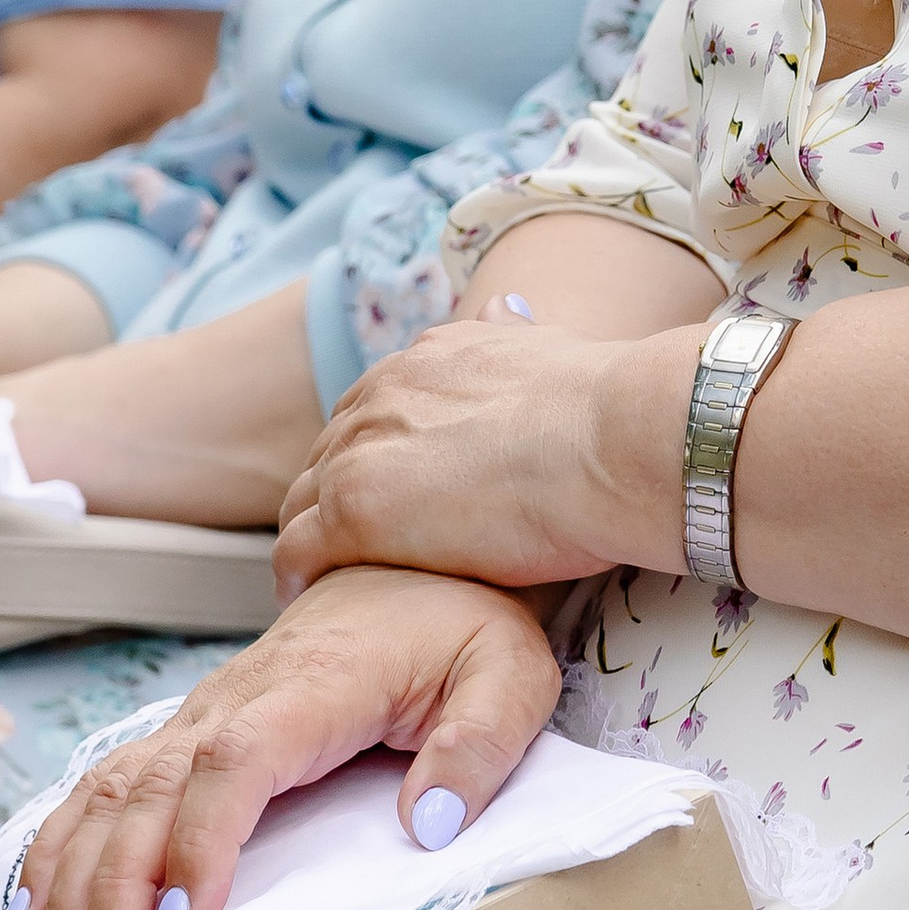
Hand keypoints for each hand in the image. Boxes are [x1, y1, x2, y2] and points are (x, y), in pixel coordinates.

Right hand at [15, 563, 563, 909]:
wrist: (419, 562)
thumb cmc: (463, 621)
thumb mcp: (508, 673)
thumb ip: (480, 744)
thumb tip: (433, 826)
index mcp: (315, 685)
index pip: (238, 762)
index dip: (202, 842)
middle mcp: (240, 696)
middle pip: (156, 785)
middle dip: (118, 881)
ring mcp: (206, 711)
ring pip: (117, 785)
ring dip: (78, 871)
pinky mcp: (194, 728)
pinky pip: (113, 780)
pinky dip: (66, 840)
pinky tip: (39, 903)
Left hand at [272, 317, 686, 599]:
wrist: (613, 439)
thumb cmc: (605, 409)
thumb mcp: (547, 345)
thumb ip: (514, 338)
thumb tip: (506, 310)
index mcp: (427, 359)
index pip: (375, 410)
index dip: (378, 454)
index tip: (392, 491)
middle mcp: (384, 393)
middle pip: (331, 453)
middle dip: (336, 495)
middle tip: (352, 545)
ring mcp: (363, 452)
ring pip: (305, 501)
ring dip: (310, 538)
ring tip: (321, 579)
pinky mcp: (355, 513)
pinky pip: (298, 550)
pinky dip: (296, 575)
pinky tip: (306, 599)